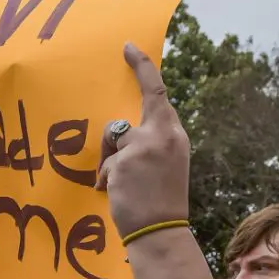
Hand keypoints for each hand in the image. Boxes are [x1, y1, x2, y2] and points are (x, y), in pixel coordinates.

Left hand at [96, 43, 189, 239]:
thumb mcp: (166, 165)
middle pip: (129, 113)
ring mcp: (142, 145)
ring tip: (116, 185)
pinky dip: (105, 179)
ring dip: (107, 161)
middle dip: (123, 107)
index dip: (142, 69)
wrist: (160, 230)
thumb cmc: (160, 202)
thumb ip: (151, 143)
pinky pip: (104, 165)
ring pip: (111, 140)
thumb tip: (122, 135)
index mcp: (174, 135)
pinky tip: (114, 194)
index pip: (158, 94)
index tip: (129, 49)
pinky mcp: (123, 161)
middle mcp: (161, 134)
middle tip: (123, 65)